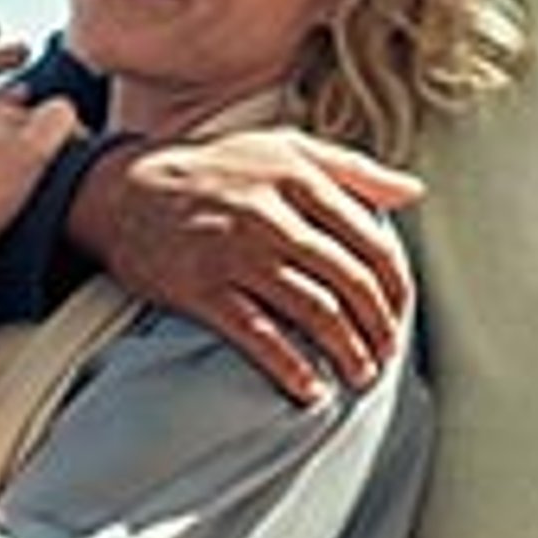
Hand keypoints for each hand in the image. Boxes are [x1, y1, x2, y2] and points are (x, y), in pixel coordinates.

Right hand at [82, 124, 422, 400]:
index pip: (371, 242)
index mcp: (300, 179)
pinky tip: (311, 389)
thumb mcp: (285, 148)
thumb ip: (353, 169)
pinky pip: (259, 336)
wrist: (124, 189)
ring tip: (361, 375)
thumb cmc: (215, 169)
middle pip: (350, 282)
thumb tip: (414, 190)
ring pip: (315, 311)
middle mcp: (272, 215)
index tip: (400, 313)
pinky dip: (292, 368)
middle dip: (378, 326)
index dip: (395, 286)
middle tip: (387, 353)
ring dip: (348, 351)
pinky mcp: (201, 289)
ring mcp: (235, 254)